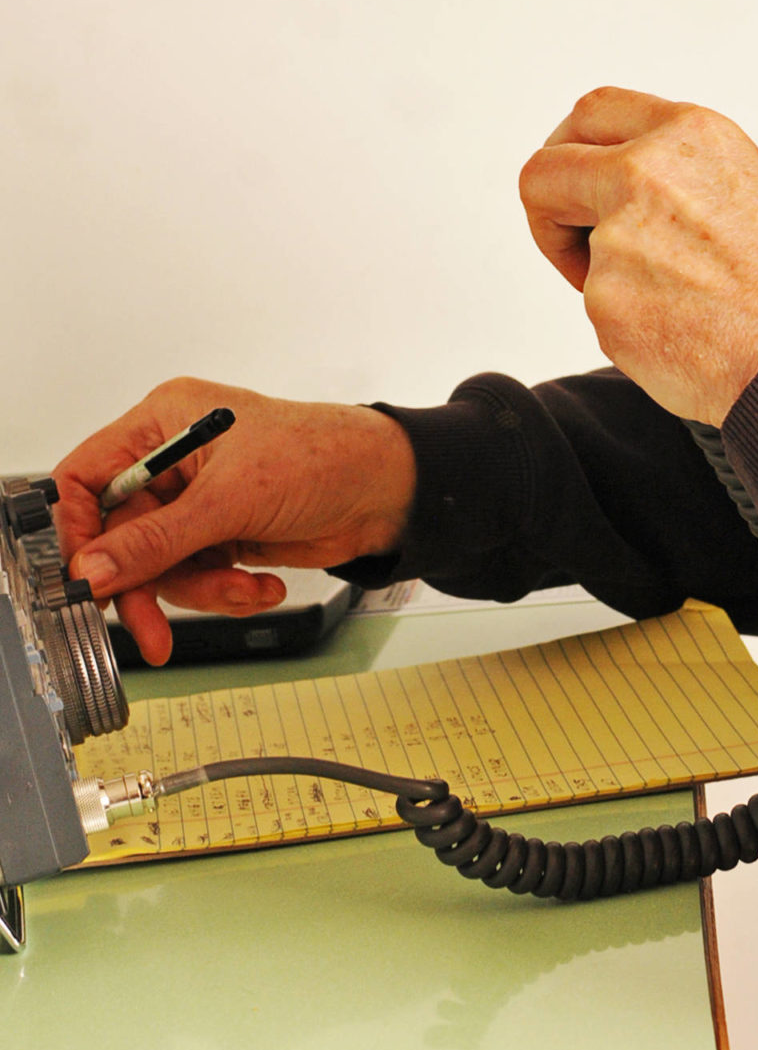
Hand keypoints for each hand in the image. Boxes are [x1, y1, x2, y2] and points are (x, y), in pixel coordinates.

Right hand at [54, 377, 415, 664]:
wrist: (387, 491)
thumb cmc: (323, 456)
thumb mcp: (231, 499)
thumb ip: (157, 539)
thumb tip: (95, 568)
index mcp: (164, 422)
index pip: (86, 476)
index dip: (78, 530)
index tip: (87, 576)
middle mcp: (174, 460)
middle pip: (119, 535)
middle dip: (146, 581)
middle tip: (151, 627)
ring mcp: (197, 501)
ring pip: (158, 565)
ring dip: (199, 588)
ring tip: (239, 588)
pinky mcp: (221, 534)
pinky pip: (195, 577)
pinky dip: (224, 590)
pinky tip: (258, 585)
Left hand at [519, 86, 757, 424]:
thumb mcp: (757, 187)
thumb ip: (690, 186)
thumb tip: (662, 215)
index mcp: (689, 135)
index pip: (592, 113)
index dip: (573, 150)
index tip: (581, 184)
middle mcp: (644, 174)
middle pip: (543, 173)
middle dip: (550, 214)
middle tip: (581, 251)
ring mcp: (618, 241)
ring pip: (583, 262)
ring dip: (615, 287)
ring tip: (692, 311)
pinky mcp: (605, 305)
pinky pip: (603, 317)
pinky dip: (635, 332)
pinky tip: (694, 339)